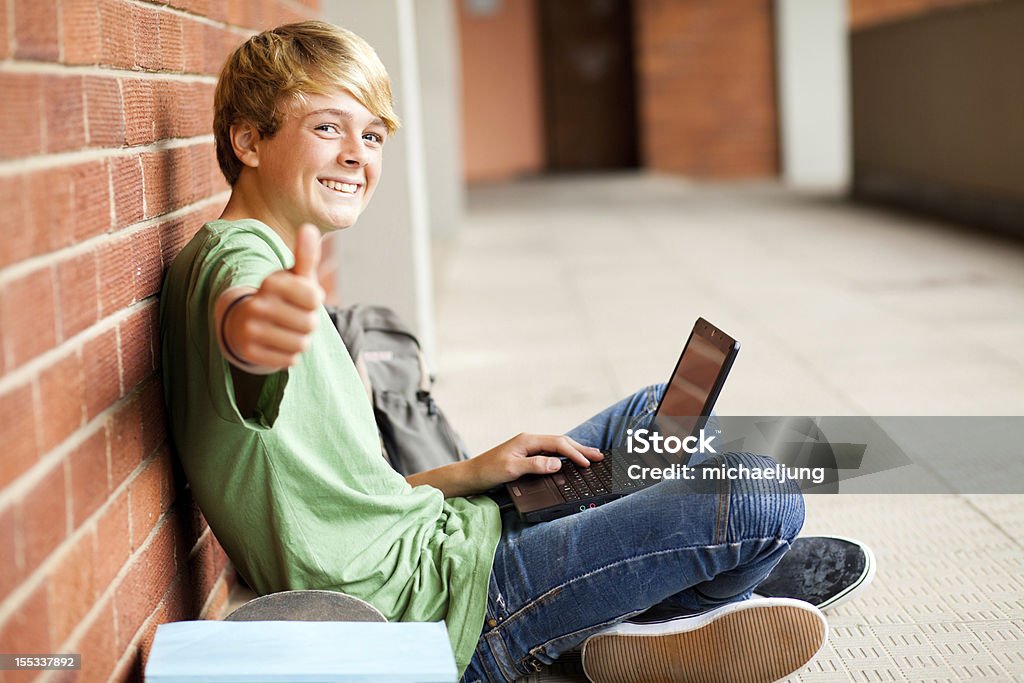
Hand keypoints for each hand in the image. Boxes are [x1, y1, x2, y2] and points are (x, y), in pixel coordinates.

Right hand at [219, 224, 325, 371]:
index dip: (314, 301)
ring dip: (300, 340)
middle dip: (308, 323)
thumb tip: (309, 227)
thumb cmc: (280, 297)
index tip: (300, 298)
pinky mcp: (248, 351)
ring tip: (285, 330)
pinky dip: (288, 355)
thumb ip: (305, 255)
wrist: (243, 322)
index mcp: (271, 282)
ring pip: (301, 344)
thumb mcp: (294, 276)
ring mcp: (249, 329)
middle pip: (310, 324)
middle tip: (292, 317)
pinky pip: (289, 360)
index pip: (314, 298)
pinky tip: (276, 343)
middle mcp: (256, 304)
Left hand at [466, 433, 604, 490]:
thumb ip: (535, 465)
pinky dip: (563, 456)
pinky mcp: (525, 456)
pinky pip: (550, 453)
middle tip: (599, 456)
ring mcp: (527, 447)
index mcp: (527, 440)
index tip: (588, 463)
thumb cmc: (487, 471)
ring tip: (590, 457)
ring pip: (556, 447)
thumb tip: (557, 463)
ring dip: (574, 452)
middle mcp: (528, 441)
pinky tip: (569, 461)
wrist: (470, 476)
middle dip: (580, 449)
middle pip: (560, 442)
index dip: (575, 453)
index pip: (558, 444)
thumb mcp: (511, 469)